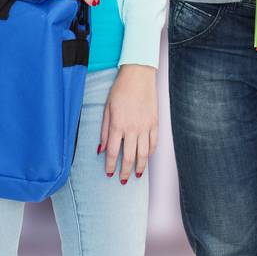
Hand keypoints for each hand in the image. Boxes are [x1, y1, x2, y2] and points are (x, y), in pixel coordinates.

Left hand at [99, 63, 156, 182]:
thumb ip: (104, 131)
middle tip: (123, 180)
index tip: (109, 173)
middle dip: (126, 171)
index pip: (113, 153)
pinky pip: (154, 142)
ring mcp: (145, 126)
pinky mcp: (155, 121)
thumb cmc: (120, 90)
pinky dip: (151, 152)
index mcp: (118, 126)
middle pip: (130, 157)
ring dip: (141, 166)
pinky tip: (147, 157)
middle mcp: (132, 129)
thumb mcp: (107, 109)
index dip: (111, 165)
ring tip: (138, 174)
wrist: (139, 75)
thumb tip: (101, 149)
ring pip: (144, 153)